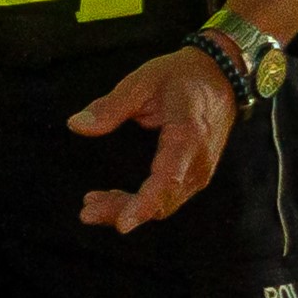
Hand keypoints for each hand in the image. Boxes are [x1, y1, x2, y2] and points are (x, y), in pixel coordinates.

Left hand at [70, 45, 235, 230]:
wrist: (221, 74)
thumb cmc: (181, 76)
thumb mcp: (142, 82)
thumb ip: (110, 106)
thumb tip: (76, 125)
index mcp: (187, 137)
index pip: (167, 180)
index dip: (144, 204)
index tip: (122, 223)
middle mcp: (199, 161)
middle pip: (163, 201)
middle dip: (125, 211)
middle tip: (87, 211)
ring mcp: (201, 169)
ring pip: (165, 203)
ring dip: (130, 209)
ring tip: (92, 205)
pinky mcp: (196, 172)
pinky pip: (169, 195)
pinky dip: (142, 202)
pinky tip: (114, 198)